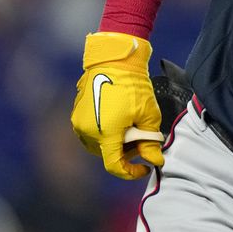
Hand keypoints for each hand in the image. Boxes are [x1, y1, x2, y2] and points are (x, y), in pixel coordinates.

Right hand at [70, 32, 163, 178]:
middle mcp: (87, 131)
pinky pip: (92, 132)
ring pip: (99, 144)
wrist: (115, 60)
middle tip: (143, 139)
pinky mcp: (77, 113)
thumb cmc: (133, 85)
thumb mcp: (149, 115)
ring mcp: (79, 122)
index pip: (114, 166)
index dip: (131, 172)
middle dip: (126, 152)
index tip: (144, 167)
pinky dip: (106, 132)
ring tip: (132, 127)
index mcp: (105, 134)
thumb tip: (155, 160)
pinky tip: (120, 119)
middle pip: (107, 154)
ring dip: (115, 142)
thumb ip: (150, 141)